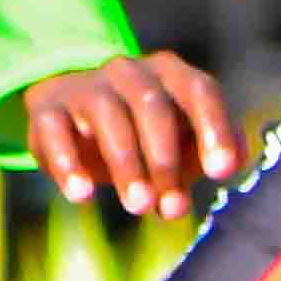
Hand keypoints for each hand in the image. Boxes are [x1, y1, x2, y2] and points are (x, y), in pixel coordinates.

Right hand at [22, 55, 238, 218]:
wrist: (76, 122)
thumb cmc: (145, 136)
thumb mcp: (184, 144)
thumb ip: (212, 154)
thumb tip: (233, 164)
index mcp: (171, 74)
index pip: (199, 90)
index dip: (213, 129)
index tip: (221, 172)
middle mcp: (130, 72)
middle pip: (153, 106)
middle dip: (165, 160)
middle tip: (171, 208)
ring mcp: (87, 86)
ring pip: (108, 116)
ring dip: (126, 165)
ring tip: (139, 207)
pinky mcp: (47, 107)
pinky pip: (54, 130)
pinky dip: (68, 163)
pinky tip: (82, 195)